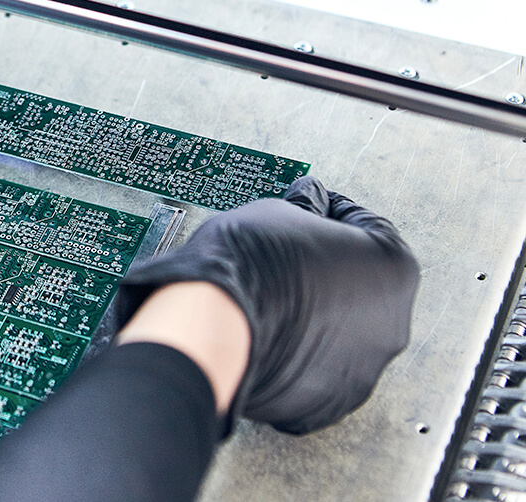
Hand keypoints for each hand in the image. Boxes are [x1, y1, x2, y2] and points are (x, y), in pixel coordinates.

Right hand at [118, 176, 419, 433]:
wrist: (211, 324)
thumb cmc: (246, 268)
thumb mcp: (277, 210)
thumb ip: (307, 207)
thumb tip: (307, 202)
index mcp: (394, 269)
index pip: (364, 225)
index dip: (329, 213)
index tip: (309, 214)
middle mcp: (392, 324)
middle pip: (358, 286)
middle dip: (327, 270)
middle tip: (288, 260)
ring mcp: (362, 369)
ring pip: (340, 334)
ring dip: (316, 316)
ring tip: (274, 300)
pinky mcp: (328, 403)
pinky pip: (317, 371)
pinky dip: (298, 355)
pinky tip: (271, 333)